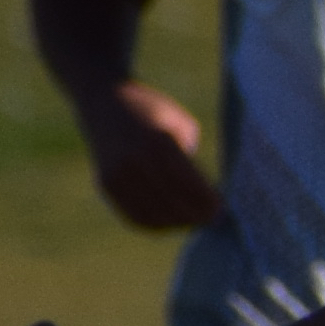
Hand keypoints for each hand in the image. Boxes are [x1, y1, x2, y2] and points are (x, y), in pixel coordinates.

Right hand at [82, 80, 221, 229]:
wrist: (103, 101)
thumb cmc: (152, 112)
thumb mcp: (180, 124)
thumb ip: (191, 159)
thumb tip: (206, 197)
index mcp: (158, 143)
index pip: (191, 187)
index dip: (209, 204)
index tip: (221, 208)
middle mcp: (135, 162)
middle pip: (174, 206)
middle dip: (197, 216)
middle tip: (212, 218)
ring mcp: (117, 175)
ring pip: (155, 217)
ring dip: (178, 223)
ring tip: (193, 219)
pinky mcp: (106, 184)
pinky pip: (134, 216)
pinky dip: (156, 224)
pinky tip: (171, 219)